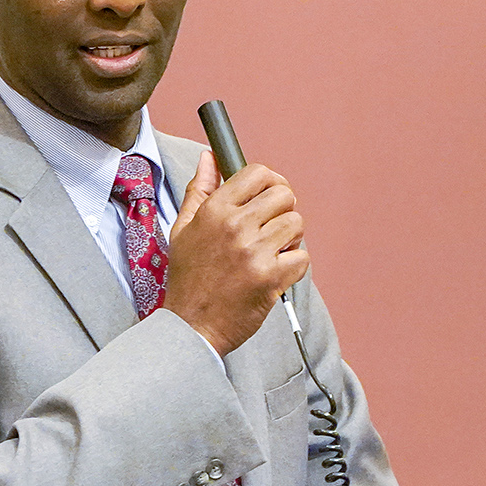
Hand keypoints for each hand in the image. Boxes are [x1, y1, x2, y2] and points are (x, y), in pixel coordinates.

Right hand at [163, 151, 308, 355]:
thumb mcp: (183, 229)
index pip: (258, 173)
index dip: (271, 182)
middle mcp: (235, 226)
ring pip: (297, 224)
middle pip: (285, 196)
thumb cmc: (188, 280)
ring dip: (291, 239)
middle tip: (272, 229)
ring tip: (273, 253)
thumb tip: (210, 158)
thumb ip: (199, 190)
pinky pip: (302, 257)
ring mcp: (254, 252)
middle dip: (284, 211)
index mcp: (214, 210)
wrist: (190, 327)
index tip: (270, 196)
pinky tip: (276, 273)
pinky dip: (294, 266)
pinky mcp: (271, 278)